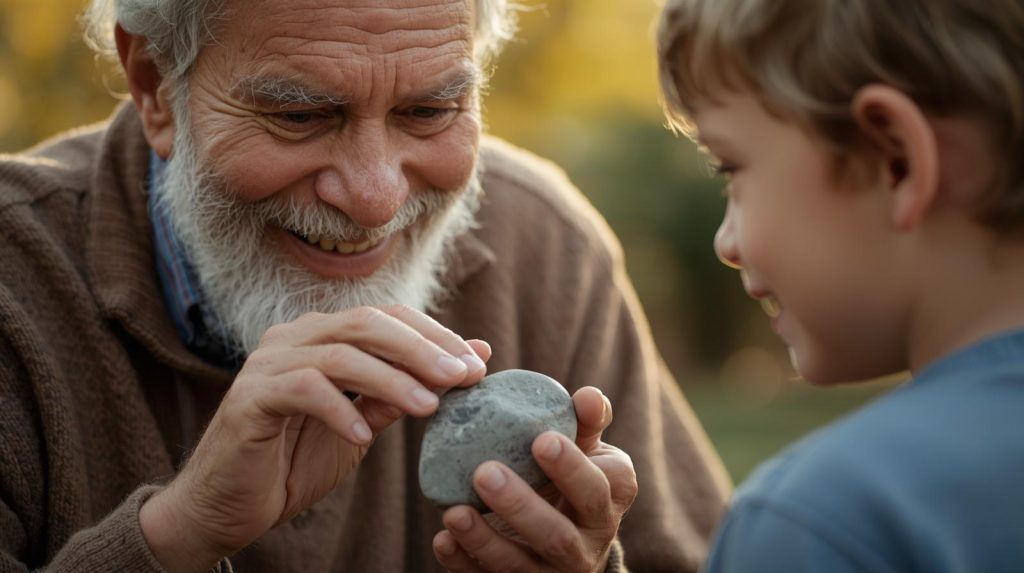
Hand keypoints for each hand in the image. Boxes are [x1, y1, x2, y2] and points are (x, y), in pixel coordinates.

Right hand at [140, 306, 489, 572]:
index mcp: (323, 336)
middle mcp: (294, 338)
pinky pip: (302, 390)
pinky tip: (363, 436)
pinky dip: (338, 410)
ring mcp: (268, 364)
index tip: (477, 364)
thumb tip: (473, 356)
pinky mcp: (249, 398)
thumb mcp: (363, 424)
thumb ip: (404, 390)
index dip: (435, 336)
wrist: (229, 506)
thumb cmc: (296, 462)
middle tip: (462, 376)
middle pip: (367, 324)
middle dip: (421, 348)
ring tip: (427, 407)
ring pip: (340, 354)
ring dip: (390, 379)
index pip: (388, 318)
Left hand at [432, 387, 637, 572]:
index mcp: (609, 500)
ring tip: (453, 512)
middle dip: (520, 506)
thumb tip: (586, 395)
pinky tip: (444, 540)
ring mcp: (552, 572)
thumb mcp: (588, 447)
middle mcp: (587, 544)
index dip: (571, 468)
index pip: (595, 489)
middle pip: (557, 535)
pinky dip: (463, 563)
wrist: (571, 530)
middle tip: (484, 472)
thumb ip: (586, 421)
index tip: (541, 439)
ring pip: (521, 566)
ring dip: (485, 540)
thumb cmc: (574, 474)